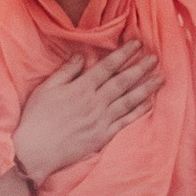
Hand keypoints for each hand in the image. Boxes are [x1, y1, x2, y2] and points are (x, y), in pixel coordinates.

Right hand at [12, 42, 162, 182]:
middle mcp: (95, 102)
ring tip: (159, 78)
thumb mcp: (46, 88)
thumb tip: (82, 55)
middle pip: (122, 82)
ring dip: (145, 88)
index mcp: (81, 88)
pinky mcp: (102, 136)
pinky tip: (148, 104)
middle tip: (155, 58)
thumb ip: (67, 71)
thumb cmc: (36, 118)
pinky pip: (125, 121)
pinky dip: (138, 112)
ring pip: (128, 100)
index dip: (123, 54)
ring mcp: (101, 120)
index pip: (107, 67)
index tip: (137, 44)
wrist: (35, 151)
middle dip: (140, 68)